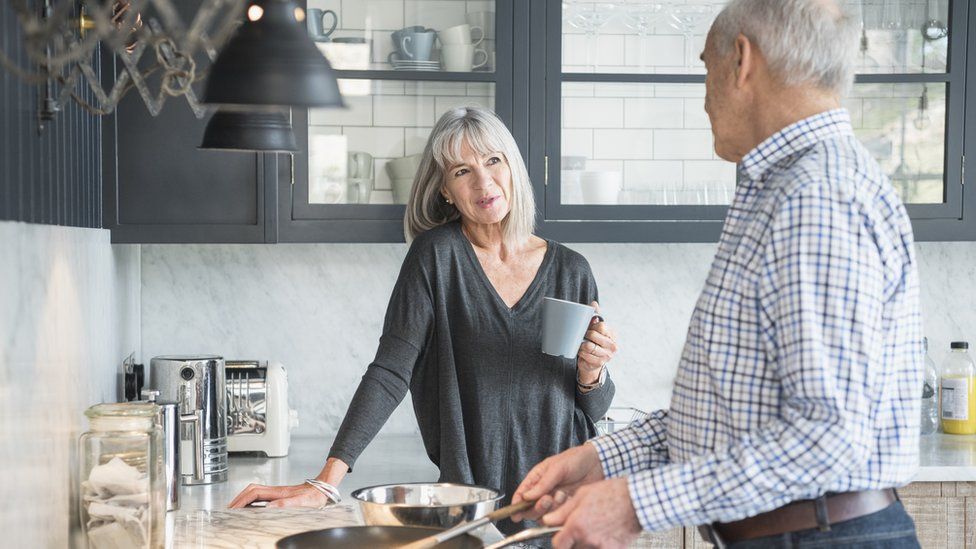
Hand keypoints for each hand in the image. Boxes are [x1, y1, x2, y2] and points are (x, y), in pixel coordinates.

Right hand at [229, 457, 347, 508]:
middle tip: (230, 509)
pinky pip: (261, 495)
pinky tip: (252, 507)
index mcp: (278, 492)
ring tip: (236, 508)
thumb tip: (268, 507)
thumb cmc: (315, 495)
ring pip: (255, 492)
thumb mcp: (301, 502)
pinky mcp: (281, 495)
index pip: (254, 493)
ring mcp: (277, 492)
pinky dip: (252, 500)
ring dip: (244, 498)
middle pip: (251, 490)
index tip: (233, 508)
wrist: (323, 488)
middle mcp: (276, 490)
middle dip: (239, 498)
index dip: (242, 500)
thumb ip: (285, 504)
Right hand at [511, 442, 604, 521]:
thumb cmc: (576, 459)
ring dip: (552, 508)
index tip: (516, 514)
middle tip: (547, 499)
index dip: (516, 506)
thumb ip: (543, 483)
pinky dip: (563, 509)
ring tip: (561, 495)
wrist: (597, 463)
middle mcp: (543, 491)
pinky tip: (569, 498)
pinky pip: (558, 515)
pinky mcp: (565, 506)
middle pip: (530, 509)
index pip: (521, 494)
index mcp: (537, 479)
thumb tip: (527, 496)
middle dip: (537, 507)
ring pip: (544, 515)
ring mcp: (554, 500)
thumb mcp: (557, 467)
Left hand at [543, 478, 641, 548]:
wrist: (638, 500)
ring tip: (598, 527)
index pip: (558, 544)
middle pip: (572, 548)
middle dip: (574, 540)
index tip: (561, 537)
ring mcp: (602, 546)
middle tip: (582, 528)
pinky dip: (602, 544)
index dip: (559, 540)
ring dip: (587, 542)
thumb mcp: (583, 495)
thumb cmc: (612, 493)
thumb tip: (547, 520)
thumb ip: (563, 511)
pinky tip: (608, 532)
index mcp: (577, 525)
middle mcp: (587, 539)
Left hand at [577, 301, 616, 384]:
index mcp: (612, 334)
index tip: (588, 328)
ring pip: (588, 346)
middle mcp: (613, 345)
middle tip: (583, 336)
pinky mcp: (600, 363)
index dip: (591, 326)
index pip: (601, 326)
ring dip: (581, 344)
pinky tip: (581, 351)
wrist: (592, 362)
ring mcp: (607, 355)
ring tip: (581, 344)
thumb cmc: (593, 342)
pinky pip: (585, 355)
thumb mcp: (595, 328)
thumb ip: (595, 315)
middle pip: (593, 335)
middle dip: (585, 335)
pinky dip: (581, 352)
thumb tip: (594, 303)